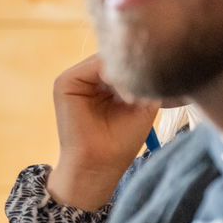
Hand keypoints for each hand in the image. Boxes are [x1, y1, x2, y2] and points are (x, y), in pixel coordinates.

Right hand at [50, 54, 161, 209]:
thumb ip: (142, 79)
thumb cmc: (120, 141)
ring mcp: (75, 79)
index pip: (124, 62)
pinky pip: (94, 65)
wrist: (99, 164)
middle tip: (145, 95)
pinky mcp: (65, 82)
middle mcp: (88, 79)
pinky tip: (124, 96)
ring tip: (134, 99)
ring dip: (125, 76)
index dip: (142, 70)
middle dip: (133, 72)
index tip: (156, 89)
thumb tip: (139, 59)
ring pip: (107, 60)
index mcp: (104, 84)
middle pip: (116, 58)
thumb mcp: (141, 105)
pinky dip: (112, 75)